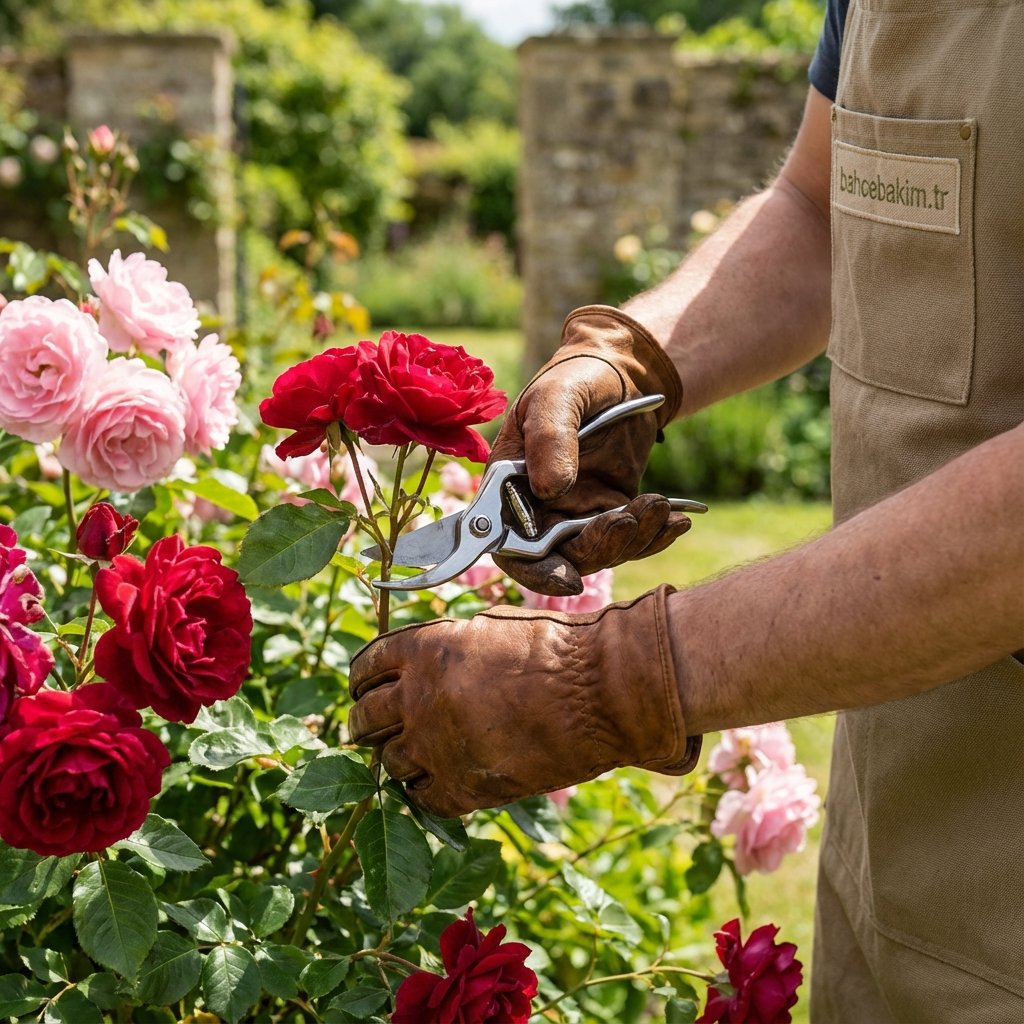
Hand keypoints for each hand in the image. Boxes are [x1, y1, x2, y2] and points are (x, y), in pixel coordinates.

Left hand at [347, 586, 700, 818]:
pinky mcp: (462, 788)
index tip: (363, 688)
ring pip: (388, 762)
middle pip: (364, 718)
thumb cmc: (557, 650)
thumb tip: (428, 660)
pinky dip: (425, 792)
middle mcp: (418, 697)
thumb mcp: (491, 628)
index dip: (362, 679)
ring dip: (397, 758)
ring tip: (413, 755)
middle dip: (364, 723)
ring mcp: (436, 746)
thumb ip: (448, 646)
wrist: (601, 693)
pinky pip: (421, 798)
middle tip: (369, 728)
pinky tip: (438, 783)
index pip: (366, 667)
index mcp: (424, 649)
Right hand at [488, 305, 690, 594]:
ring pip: (600, 551)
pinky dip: (653, 535)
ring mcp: (575, 514)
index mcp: (509, 487)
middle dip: (600, 547)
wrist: (620, 372)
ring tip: (660, 507)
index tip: (568, 579)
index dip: (534, 569)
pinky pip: (628, 538)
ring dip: (633, 538)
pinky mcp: (610, 511)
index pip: (510, 545)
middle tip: (630, 519)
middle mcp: (538, 509)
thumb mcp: (557, 396)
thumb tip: (550, 490)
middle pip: (561, 556)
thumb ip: (549, 438)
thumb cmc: (576, 378)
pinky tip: (676, 518)